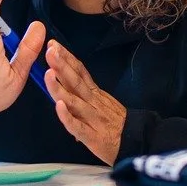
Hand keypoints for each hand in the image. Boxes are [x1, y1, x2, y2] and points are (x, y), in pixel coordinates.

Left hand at [44, 41, 128, 163]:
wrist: (138, 141)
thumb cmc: (117, 122)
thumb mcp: (104, 101)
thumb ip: (86, 92)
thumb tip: (67, 77)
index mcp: (94, 93)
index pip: (80, 72)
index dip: (67, 58)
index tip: (53, 44)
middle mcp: (92, 102)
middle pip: (76, 81)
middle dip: (62, 65)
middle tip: (50, 50)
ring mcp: (91, 118)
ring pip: (73, 101)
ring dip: (60, 87)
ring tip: (48, 73)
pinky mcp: (91, 136)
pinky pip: (77, 126)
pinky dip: (67, 116)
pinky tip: (58, 106)